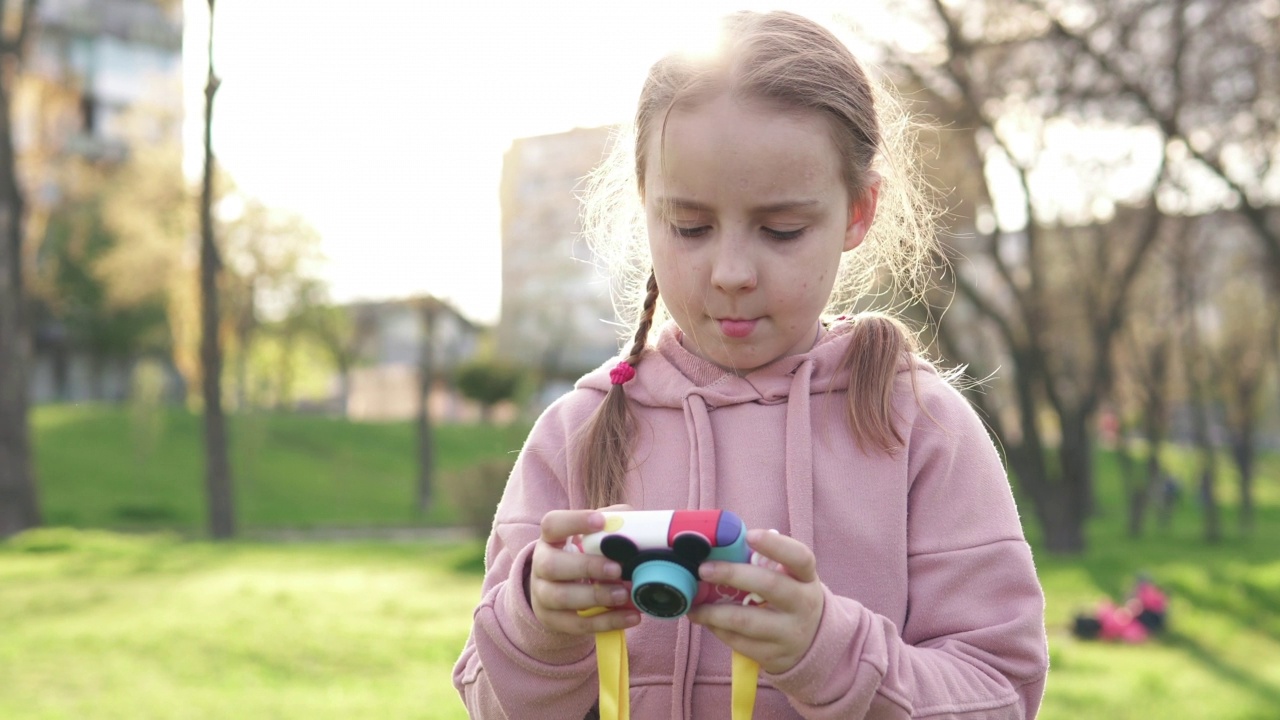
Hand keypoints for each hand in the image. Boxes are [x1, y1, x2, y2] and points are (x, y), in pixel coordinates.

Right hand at [529, 505, 641, 635]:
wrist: (559, 591)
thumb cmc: (582, 557)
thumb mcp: (590, 539)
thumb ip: (611, 527)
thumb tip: (631, 524)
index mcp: (550, 539)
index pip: (552, 524)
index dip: (574, 522)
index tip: (601, 521)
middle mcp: (540, 565)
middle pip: (551, 565)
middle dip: (587, 567)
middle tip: (617, 569)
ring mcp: (542, 595)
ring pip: (561, 597)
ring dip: (596, 596)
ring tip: (625, 595)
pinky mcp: (553, 620)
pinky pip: (578, 624)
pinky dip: (607, 621)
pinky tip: (631, 616)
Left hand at [687, 529, 823, 674]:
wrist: (810, 642)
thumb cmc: (788, 597)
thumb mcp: (788, 578)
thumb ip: (763, 562)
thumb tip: (719, 547)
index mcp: (807, 578)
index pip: (799, 557)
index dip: (775, 545)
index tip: (749, 535)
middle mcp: (803, 604)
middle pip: (768, 586)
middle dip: (732, 575)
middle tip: (703, 569)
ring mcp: (789, 633)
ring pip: (746, 620)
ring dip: (713, 611)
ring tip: (693, 603)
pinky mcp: (773, 656)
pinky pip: (738, 642)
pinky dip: (716, 629)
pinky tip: (704, 619)